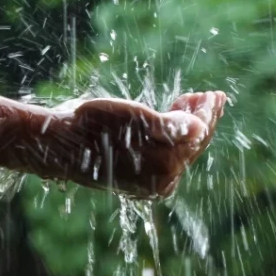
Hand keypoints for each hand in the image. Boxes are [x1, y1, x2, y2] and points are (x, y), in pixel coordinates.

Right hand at [66, 91, 226, 197]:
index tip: (213, 94)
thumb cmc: (95, 126)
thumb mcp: (136, 118)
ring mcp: (152, 181)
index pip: (196, 135)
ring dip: (189, 123)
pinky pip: (168, 155)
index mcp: (165, 166)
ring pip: (181, 149)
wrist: (61, 144)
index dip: (206, 112)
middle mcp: (163, 179)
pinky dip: (174, 134)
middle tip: (213, 96)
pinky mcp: (141, 178)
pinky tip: (174, 117)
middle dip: (203, 117)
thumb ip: (172, 125)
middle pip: (193, 144)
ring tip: (192, 102)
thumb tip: (199, 128)